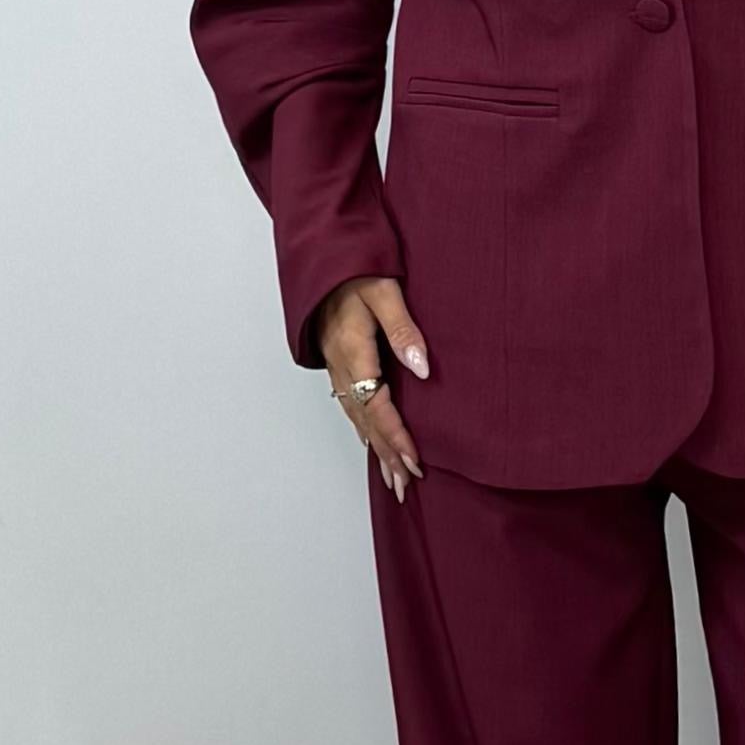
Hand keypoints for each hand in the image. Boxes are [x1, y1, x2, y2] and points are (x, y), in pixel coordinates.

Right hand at [316, 275, 430, 498]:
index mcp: (353, 352)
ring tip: (392, 477)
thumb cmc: (355, 270)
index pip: (377, 405)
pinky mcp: (337, 362)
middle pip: (366, 421)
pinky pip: (350, 405)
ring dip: (376, 449)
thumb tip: (422, 369)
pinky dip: (363, 429)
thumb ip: (403, 329)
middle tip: (406, 484)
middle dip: (387, 455)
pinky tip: (371, 444)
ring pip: (356, 417)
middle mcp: (342, 366)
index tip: (414, 461)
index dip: (396, 436)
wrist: (322, 259)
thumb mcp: (384, 292)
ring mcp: (336, 366)